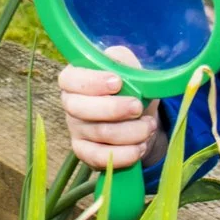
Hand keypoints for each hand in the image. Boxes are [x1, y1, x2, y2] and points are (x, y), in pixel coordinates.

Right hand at [59, 47, 160, 170]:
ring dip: (130, 131)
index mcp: (75, 79)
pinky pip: (99, 158)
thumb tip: (118, 63)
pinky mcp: (85, 152)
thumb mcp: (128, 67)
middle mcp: (70, 104)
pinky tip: (140, 146)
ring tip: (149, 125)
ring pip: (99, 133)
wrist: (141, 117)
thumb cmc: (131, 87)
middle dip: (114, 109)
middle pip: (80, 109)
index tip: (118, 82)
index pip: (70, 79)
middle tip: (138, 107)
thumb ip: (121, 61)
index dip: (92, 82)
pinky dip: (124, 154)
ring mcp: (75, 130)